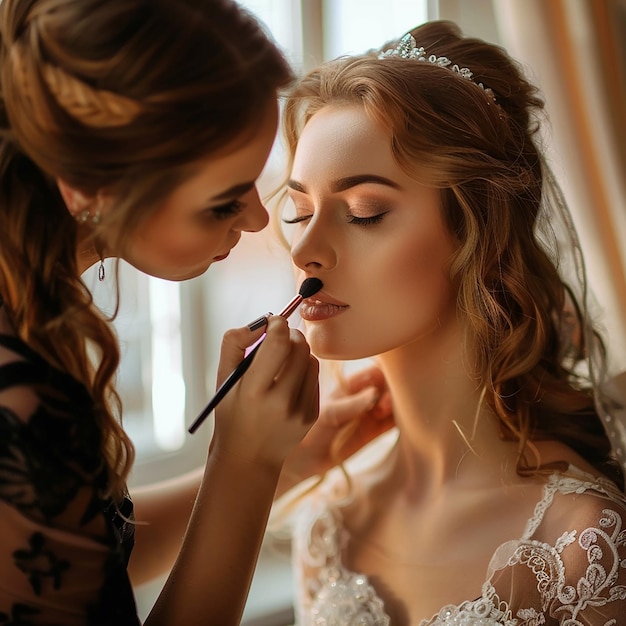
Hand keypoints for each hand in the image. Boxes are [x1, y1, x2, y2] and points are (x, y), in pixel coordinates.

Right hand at [210, 316, 318, 469]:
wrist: (249, 458)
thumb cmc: (232, 412)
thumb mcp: (223, 379)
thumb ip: (234, 343)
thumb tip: (261, 322)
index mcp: (254, 391)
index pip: (278, 343)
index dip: (277, 324)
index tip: (272, 322)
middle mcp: (281, 402)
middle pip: (299, 347)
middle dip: (289, 334)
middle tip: (279, 336)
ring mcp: (300, 410)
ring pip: (311, 359)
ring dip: (298, 351)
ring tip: (282, 360)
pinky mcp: (312, 415)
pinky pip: (314, 377)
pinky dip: (303, 370)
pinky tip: (288, 379)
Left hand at [277, 365, 392, 495]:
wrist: (299, 460)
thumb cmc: (306, 430)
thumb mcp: (328, 415)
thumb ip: (351, 405)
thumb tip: (374, 393)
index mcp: (349, 385)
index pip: (376, 372)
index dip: (384, 377)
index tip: (380, 390)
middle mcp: (361, 397)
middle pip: (389, 387)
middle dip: (392, 394)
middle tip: (384, 407)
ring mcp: (369, 415)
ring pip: (393, 405)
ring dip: (397, 408)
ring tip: (386, 417)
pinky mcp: (373, 433)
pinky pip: (392, 423)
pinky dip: (400, 422)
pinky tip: (399, 424)